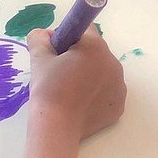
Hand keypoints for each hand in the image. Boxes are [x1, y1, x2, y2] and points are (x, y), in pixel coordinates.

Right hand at [26, 25, 125, 141]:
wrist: (57, 127)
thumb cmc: (48, 89)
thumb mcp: (38, 58)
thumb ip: (40, 38)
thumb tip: (44, 35)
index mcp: (95, 47)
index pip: (84, 30)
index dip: (68, 38)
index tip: (57, 53)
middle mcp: (113, 63)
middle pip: (95, 52)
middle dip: (79, 58)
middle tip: (59, 74)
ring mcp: (119, 86)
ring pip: (102, 72)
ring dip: (89, 76)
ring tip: (70, 92)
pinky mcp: (118, 106)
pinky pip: (107, 93)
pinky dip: (95, 95)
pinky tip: (80, 104)